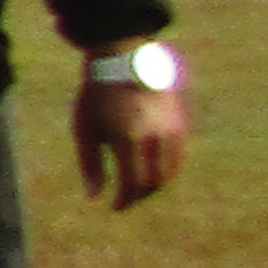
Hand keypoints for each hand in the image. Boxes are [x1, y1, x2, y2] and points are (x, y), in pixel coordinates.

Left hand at [76, 78, 186, 211]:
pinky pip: (178, 155)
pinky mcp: (182, 123)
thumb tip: (94, 196)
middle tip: (126, 199)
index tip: (115, 207)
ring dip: (155, 183)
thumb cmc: (97, 96)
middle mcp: (156, 137)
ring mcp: (173, 130)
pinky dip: (166, 168)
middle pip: (155, 182)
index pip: (134, 184)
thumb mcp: (85, 129)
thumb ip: (91, 165)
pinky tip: (151, 168)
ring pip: (170, 171)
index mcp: (129, 140)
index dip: (125, 200)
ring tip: (138, 186)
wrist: (124, 60)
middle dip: (140, 195)